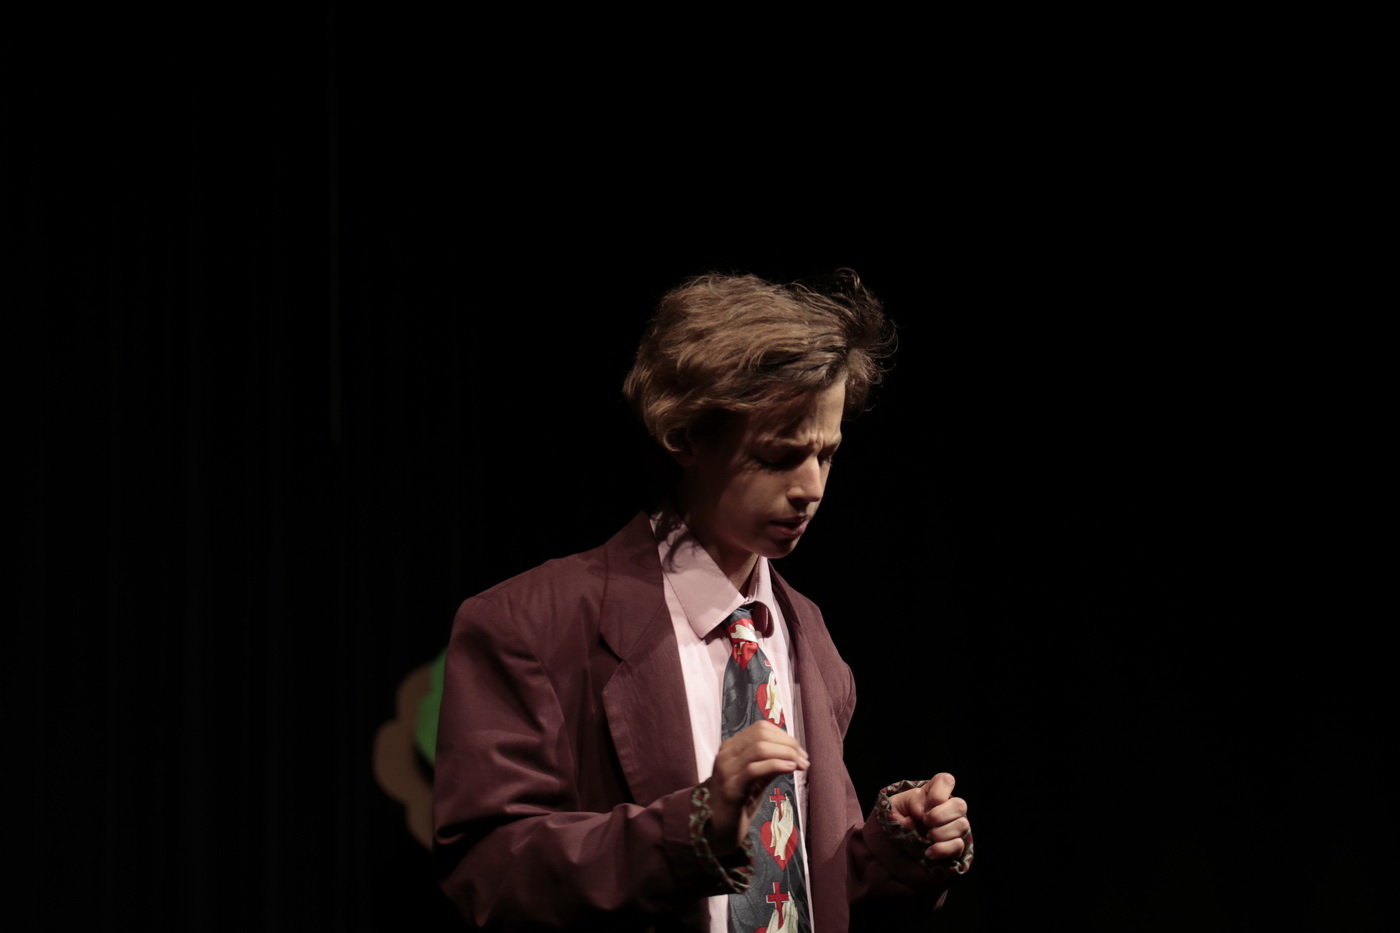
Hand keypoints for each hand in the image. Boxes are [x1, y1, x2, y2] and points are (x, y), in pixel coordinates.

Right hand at [703, 721, 807, 854]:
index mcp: (730, 748)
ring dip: (786, 754)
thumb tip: (795, 753)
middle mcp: (725, 755)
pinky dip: (776, 765)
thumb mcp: (759, 778)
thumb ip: (772, 763)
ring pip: (759, 749)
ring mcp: (725, 771)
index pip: (760, 728)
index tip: (800, 751)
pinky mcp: (730, 788)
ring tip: (801, 765)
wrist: (720, 829)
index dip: (784, 736)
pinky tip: (790, 769)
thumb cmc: (740, 803)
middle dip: (788, 744)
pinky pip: (754, 769)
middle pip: (761, 735)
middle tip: (804, 759)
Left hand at [888, 772, 969, 860]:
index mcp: (931, 795)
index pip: (946, 781)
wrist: (886, 852)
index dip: (938, 792)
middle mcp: (946, 811)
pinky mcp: (953, 850)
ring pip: (962, 825)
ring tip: (925, 838)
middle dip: (940, 815)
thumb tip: (925, 810)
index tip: (923, 807)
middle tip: (924, 823)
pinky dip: (943, 849)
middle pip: (960, 804)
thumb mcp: (894, 806)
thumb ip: (911, 800)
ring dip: (941, 833)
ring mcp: (951, 831)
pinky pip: (958, 846)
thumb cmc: (890, 824)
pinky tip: (929, 852)